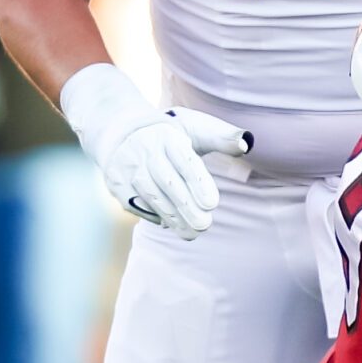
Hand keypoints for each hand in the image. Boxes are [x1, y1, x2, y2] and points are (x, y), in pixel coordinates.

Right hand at [63, 65, 253, 239]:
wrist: (122, 131)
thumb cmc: (171, 136)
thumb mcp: (196, 129)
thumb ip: (222, 137)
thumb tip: (245, 143)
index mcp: (168, 135)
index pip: (185, 161)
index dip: (198, 183)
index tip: (212, 204)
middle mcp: (144, 149)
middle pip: (166, 181)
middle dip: (186, 206)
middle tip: (205, 226)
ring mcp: (127, 166)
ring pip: (149, 194)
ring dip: (171, 216)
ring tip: (192, 233)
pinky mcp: (116, 182)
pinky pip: (134, 203)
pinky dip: (153, 215)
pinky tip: (171, 225)